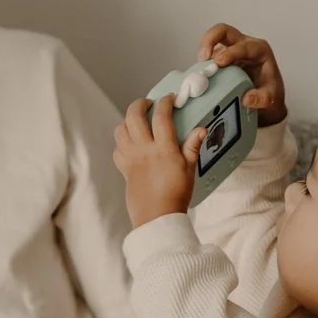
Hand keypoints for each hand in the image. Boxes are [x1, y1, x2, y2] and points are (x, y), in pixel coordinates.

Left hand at [114, 96, 204, 225]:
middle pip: (133, 116)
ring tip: (137, 122)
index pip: (161, 116)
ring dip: (127, 121)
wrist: (158, 218)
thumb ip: (193, 146)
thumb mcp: (189, 169)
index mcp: (163, 149)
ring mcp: (131, 159)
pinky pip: (116, 149)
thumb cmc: (176, 195)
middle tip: (148, 104)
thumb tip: (201, 128)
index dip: (165, 102)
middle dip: (139, 104)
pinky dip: (121, 142)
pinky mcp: (124, 169)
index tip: (170, 99)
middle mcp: (144, 150)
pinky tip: (131, 144)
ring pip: (120, 129)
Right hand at [195, 24, 287, 127]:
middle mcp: (244, 45)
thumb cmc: (270, 93)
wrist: (265, 99)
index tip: (219, 63)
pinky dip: (203, 61)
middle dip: (211, 39)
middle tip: (203, 56)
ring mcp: (231, 50)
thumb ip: (262, 98)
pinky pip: (209, 54)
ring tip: (200, 66)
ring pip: (214, 39)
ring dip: (204, 49)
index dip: (230, 52)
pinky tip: (201, 73)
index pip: (243, 46)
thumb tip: (247, 98)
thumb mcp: (271, 99)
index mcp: (259, 50)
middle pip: (224, 31)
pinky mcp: (221, 58)